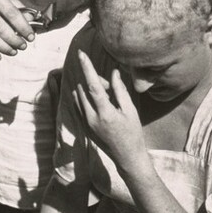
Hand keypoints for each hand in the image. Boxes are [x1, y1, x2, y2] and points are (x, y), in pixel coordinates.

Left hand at [74, 50, 147, 174]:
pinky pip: (78, 107)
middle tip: (109, 86)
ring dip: (88, 90)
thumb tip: (113, 73)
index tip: (81, 54)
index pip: (93, 85)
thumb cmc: (133, 133)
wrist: (127, 158)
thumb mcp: (130, 110)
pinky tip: (95, 100)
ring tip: (106, 98)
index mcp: (105, 113)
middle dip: (94, 82)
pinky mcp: (84, 128)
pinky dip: (84, 99)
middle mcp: (92, 119)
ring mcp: (86, 124)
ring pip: (79, 97)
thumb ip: (120, 91)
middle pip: (85, 89)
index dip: (87, 68)